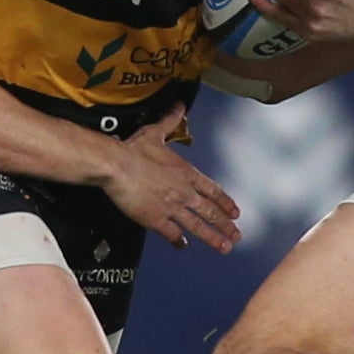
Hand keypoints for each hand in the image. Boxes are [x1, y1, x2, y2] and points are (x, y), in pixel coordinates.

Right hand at [99, 105, 240, 251]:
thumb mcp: (155, 133)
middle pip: (210, 212)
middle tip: (236, 236)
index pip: (213, 191)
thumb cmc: (134, 149)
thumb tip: (179, 106)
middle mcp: (184, 192)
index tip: (235, 212)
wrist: (116, 166)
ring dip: (213, 238)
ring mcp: (172, 207)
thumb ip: (170, 122)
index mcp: (186, 173)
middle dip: (225, 225)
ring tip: (224, 247)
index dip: (225, 202)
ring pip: (197, 225)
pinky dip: (179, 240)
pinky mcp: (156, 219)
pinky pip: (172, 233)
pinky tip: (183, 245)